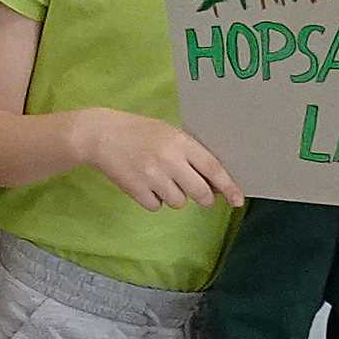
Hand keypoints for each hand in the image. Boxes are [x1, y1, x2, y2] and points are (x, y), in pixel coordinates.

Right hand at [87, 112, 244, 212]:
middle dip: (205, 198)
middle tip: (202, 197)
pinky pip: (156, 206)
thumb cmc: (138, 132)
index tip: (239, 199)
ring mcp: (152, 176)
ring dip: (174, 197)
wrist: (100, 135)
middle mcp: (169, 160)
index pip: (213, 168)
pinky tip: (145, 185)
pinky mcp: (136, 190)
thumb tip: (212, 181)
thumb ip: (189, 153)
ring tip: (161, 180)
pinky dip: (154, 200)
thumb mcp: (168, 133)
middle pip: (200, 192)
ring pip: (178, 202)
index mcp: (180, 142)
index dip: (229, 186)